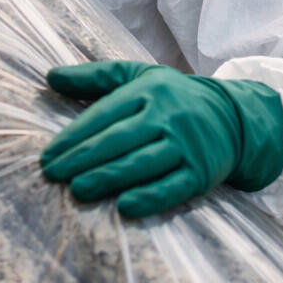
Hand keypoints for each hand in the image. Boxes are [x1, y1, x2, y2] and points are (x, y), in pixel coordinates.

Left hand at [40, 61, 282, 217]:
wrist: (233, 116)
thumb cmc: (173, 97)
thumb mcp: (137, 76)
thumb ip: (94, 77)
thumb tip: (50, 76)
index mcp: (148, 91)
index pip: (105, 114)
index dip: (74, 135)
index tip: (48, 155)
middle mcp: (166, 116)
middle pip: (120, 139)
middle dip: (84, 158)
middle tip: (54, 173)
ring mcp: (186, 145)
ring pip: (143, 163)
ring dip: (109, 178)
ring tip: (78, 190)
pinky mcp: (202, 172)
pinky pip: (173, 187)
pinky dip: (150, 197)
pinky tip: (125, 207)